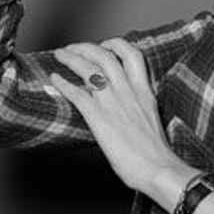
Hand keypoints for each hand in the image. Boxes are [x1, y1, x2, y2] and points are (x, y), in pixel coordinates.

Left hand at [50, 39, 188, 194]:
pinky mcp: (100, 119)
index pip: (133, 55)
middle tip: (73, 48)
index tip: (106, 45)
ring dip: (71, 58)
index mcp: (144, 92)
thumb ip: (139, 108)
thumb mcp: (151, 120)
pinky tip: (55, 80)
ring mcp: (113, 104)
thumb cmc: (156, 153)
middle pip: (105, 55)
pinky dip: (63, 84)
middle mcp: (129, 92)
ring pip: (89, 68)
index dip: (116, 45)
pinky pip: (77, 94)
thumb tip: (127, 109)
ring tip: (60, 55)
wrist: (159, 168)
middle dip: (86, 47)